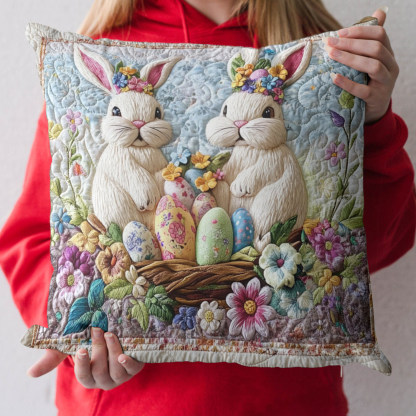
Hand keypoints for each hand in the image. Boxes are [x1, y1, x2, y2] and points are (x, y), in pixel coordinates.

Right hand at [27, 328, 144, 389]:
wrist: (110, 329)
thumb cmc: (86, 340)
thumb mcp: (68, 346)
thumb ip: (52, 358)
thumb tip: (30, 374)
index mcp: (87, 377)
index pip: (83, 376)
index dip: (82, 365)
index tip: (80, 350)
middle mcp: (103, 380)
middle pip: (99, 370)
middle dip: (98, 349)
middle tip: (97, 330)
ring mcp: (120, 375)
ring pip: (116, 370)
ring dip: (113, 352)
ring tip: (110, 335)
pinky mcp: (134, 368)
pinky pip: (133, 370)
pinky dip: (129, 363)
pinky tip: (124, 355)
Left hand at [322, 7, 398, 124]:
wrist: (373, 110)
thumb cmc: (367, 82)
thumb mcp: (369, 61)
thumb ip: (369, 40)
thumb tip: (378, 12)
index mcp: (388, 54)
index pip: (380, 35)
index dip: (360, 31)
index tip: (340, 33)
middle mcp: (390, 66)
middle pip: (375, 48)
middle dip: (351, 44)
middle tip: (330, 43)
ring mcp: (385, 83)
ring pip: (373, 66)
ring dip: (350, 58)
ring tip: (332, 55)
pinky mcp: (376, 98)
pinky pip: (363, 90)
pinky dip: (348, 83)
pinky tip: (334, 78)